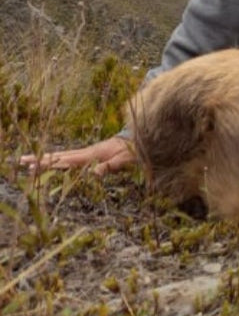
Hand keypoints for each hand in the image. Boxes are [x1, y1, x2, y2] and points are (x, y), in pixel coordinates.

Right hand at [20, 135, 134, 175]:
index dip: (50, 164)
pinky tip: (52, 163)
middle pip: (60, 156)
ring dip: (47, 159)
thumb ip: (109, 166)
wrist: (139, 141)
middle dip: (41, 159)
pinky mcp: (92, 154)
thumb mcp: (124, 160)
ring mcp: (88, 153)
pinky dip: (59, 160)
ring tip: (30, 162)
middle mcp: (87, 152)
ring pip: (64, 156)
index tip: (34, 165)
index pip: (66, 160)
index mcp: (91, 155)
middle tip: (22, 161)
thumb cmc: (134, 151)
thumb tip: (93, 174)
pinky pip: (71, 158)